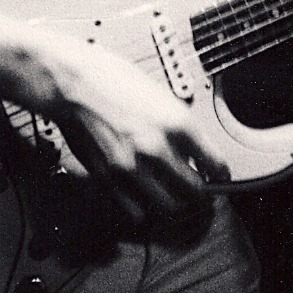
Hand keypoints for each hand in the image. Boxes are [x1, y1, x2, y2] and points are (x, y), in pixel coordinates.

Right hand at [46, 37, 226, 223]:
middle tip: (201, 195)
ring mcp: (132, 168)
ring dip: (175, 208)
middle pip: (196, 194)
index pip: (216, 164)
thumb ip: (179, 126)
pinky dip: (145, 212)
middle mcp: (157, 148)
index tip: (218, 176)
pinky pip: (136, 213)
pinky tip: (145, 199)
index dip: (220, 174)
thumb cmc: (113, 80)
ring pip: (168, 210)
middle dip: (203, 198)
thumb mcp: (159, 95)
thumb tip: (195, 152)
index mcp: (176, 122)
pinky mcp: (108, 180)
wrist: (72, 83)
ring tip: (174, 200)